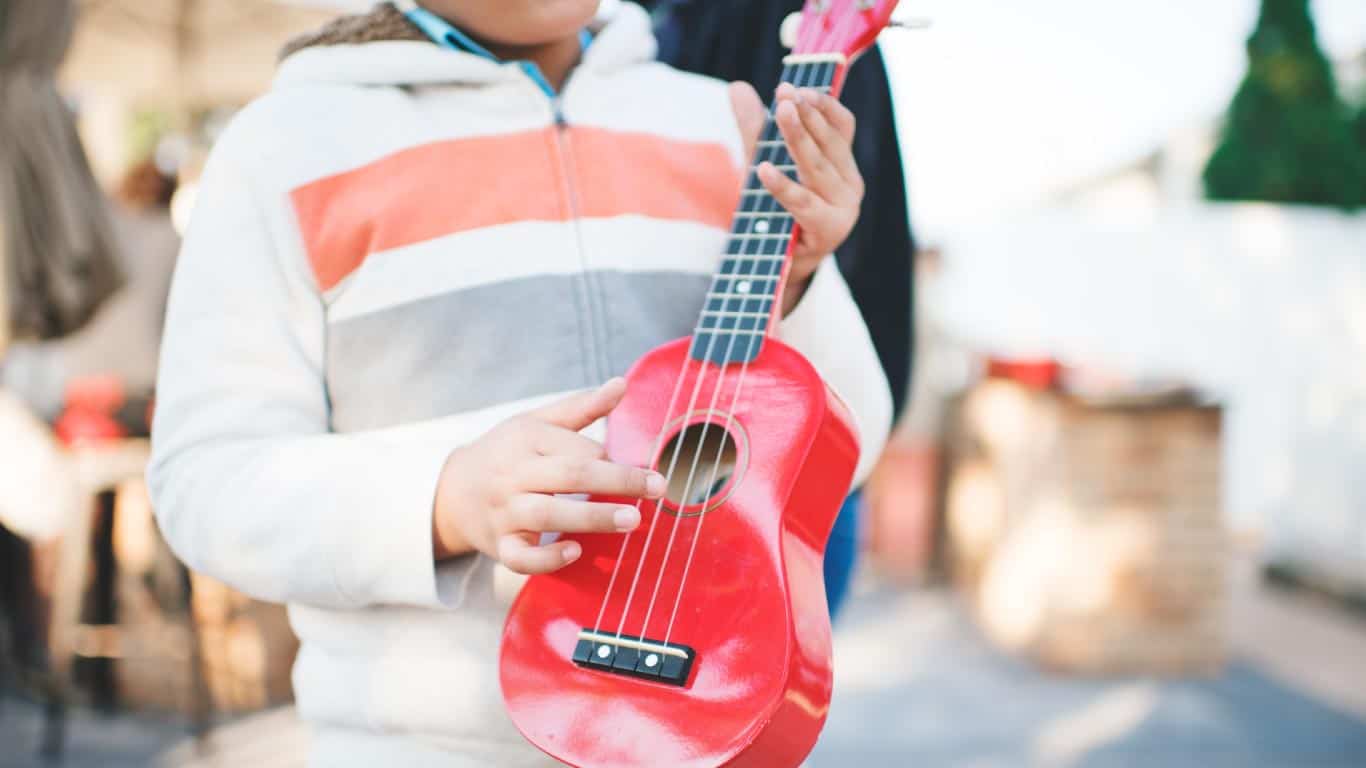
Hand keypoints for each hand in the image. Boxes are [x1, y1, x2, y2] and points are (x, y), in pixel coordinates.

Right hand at [432, 378, 665, 574]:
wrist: (452, 492)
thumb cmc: (506, 453)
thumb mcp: (536, 422)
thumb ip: (581, 407)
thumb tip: (621, 384)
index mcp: (526, 439)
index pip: (575, 448)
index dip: (610, 459)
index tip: (641, 470)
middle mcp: (514, 474)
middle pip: (568, 476)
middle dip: (616, 482)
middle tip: (658, 488)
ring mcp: (505, 512)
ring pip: (547, 515)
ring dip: (592, 518)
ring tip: (632, 520)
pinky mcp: (500, 545)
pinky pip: (520, 557)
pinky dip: (547, 558)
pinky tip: (574, 552)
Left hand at [730, 81, 863, 314]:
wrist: (780, 263)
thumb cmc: (778, 210)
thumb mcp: (763, 162)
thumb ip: (754, 128)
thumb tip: (736, 87)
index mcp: (843, 162)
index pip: (842, 125)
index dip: (822, 104)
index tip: (795, 88)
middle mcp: (850, 183)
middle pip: (829, 142)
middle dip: (806, 115)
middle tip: (785, 94)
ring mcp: (844, 208)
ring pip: (817, 168)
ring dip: (799, 138)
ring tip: (781, 113)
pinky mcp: (828, 230)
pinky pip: (803, 204)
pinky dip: (783, 187)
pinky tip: (762, 170)